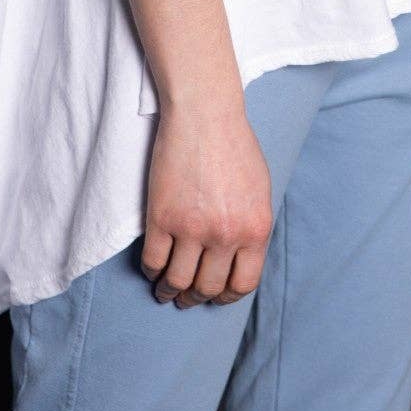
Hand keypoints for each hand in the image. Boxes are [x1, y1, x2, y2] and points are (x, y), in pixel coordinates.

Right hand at [140, 99, 274, 308]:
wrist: (205, 112)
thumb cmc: (234, 144)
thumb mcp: (260, 189)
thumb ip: (251, 226)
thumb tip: (239, 259)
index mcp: (255, 229)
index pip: (242, 284)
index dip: (227, 297)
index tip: (216, 296)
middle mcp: (225, 234)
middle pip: (207, 287)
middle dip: (195, 298)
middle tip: (186, 298)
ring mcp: (192, 228)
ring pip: (178, 281)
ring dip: (169, 292)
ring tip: (165, 291)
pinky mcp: (162, 217)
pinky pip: (153, 260)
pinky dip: (151, 270)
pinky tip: (152, 268)